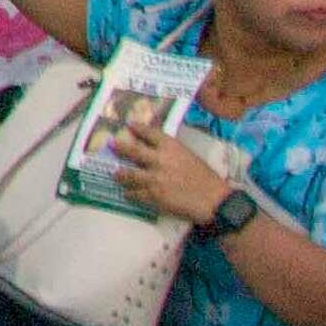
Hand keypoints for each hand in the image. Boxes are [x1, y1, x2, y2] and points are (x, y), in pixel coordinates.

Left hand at [114, 121, 231, 225]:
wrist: (213, 200)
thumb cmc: (206, 178)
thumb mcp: (189, 156)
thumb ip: (172, 152)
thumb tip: (156, 151)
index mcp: (171, 147)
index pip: (150, 132)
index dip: (137, 128)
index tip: (129, 125)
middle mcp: (159, 159)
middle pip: (132, 150)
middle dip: (119, 147)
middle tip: (111, 145)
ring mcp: (154, 178)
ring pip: (128, 174)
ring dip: (120, 174)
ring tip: (115, 174)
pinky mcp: (153, 195)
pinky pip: (134, 194)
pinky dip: (130, 194)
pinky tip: (128, 194)